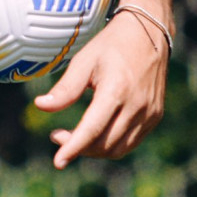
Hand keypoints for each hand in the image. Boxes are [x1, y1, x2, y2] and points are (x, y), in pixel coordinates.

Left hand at [33, 10, 167, 168]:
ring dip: (94, 149)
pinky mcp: (155, 116)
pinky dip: (111, 144)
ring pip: (119, 148)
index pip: (92, 129)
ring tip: (73, 137)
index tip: (57, 162)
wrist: (148, 34)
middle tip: (56, 136)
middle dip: (79, 147)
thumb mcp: (83, 62)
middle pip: (105, 143)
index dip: (73, 148)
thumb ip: (65, 88)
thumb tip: (41, 106)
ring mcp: (150, 113)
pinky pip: (131, 141)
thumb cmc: (110, 46)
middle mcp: (137, 106)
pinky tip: (94, 134)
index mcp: (117, 90)